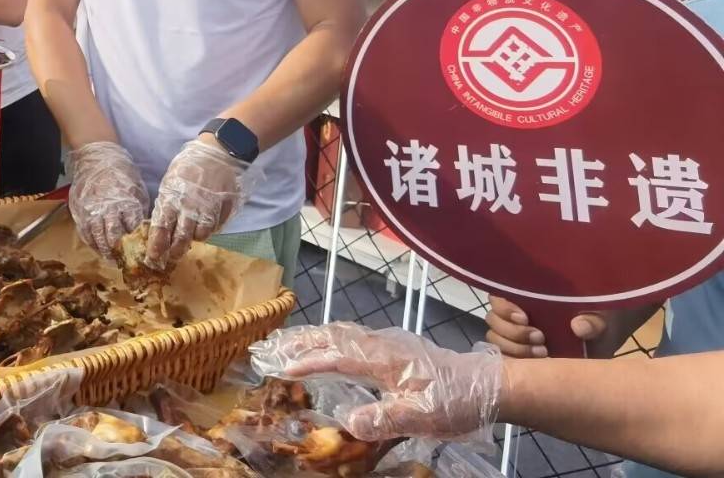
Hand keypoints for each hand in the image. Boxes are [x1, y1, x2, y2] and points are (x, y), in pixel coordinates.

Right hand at [67, 141, 149, 259]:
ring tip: (113, 260)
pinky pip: (85, 234)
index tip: (144, 254)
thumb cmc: (121, 173)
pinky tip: (99, 249)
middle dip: (122, 254)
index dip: (139, 245)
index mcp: (127, 204)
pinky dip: (92, 244)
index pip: (134, 231)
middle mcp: (109, 210)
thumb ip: (139, 210)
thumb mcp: (137, 189)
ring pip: (99, 240)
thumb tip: (146, 230)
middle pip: (116, 239)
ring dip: (107, 253)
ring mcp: (92, 212)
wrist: (96, 159)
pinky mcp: (80, 212)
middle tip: (128, 263)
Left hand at [146, 137, 248, 268]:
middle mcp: (189, 206)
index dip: (157, 246)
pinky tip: (206, 224)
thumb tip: (160, 226)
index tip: (153, 257)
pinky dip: (210, 229)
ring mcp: (208, 209)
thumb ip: (166, 204)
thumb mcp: (170, 182)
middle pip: (182, 238)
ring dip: (195, 238)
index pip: (161, 228)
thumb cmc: (188, 167)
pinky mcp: (224, 209)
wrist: (216, 153)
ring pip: (201, 236)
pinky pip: (216, 227)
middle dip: (176, 251)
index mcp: (172, 198)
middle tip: (173, 257)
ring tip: (192, 235)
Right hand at [249, 323, 502, 441]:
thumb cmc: (456, 401)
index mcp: (385, 358)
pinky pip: (350, 335)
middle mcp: (380, 344)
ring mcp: (386, 342)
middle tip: (268, 348)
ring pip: (340, 332)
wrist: (486, 385)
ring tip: (284, 342)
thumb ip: (387, 418)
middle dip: (299, 341)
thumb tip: (348, 422)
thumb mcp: (424, 416)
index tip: (282, 368)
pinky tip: (323, 344)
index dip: (309, 361)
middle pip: (332, 336)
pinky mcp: (391, 346)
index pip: (338, 356)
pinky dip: (327, 337)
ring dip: (310, 336)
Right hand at [486, 294, 611, 358]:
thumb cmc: (603, 318)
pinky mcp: (522, 357)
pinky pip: (504, 360)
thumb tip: (579, 327)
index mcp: (529, 297)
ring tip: (544, 353)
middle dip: (513, 333)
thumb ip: (592, 319)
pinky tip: (537, 364)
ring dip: (514, 349)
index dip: (505, 307)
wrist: (610, 342)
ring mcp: (517, 337)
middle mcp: (516, 315)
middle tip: (541, 339)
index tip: (525, 318)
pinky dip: (514, 363)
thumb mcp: (603, 315)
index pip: (498, 297)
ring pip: (495, 340)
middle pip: (493, 321)